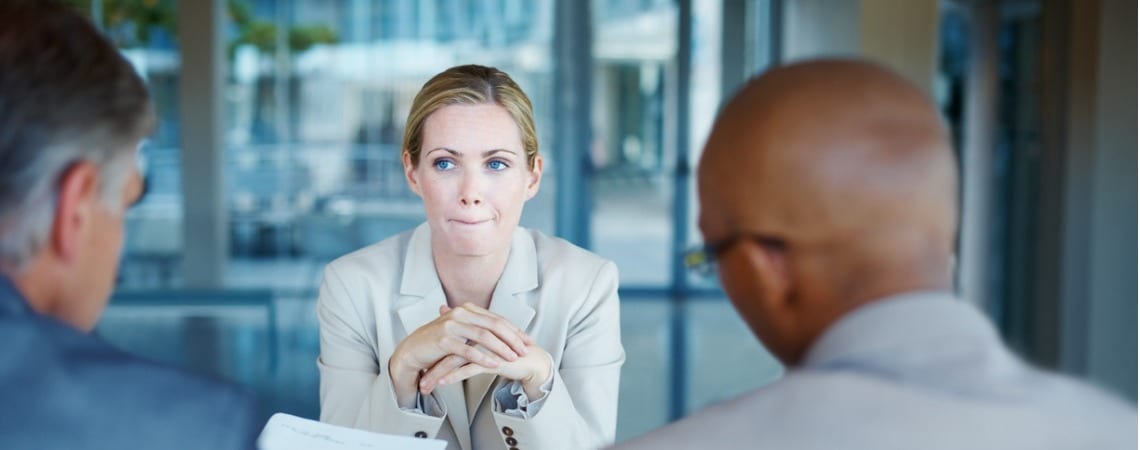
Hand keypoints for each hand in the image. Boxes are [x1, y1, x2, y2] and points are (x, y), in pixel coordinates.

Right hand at [388, 303, 533, 405]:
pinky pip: (468, 350)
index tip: (528, 341)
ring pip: (483, 336)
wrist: (413, 349)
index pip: (497, 318)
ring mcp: (451, 325)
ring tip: (513, 358)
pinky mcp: (443, 340)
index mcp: (467, 308)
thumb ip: (479, 328)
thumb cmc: (439, 342)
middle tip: (525, 350)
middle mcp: (460, 313)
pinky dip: (483, 358)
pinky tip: (494, 365)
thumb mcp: (461, 330)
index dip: (515, 330)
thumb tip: (505, 333)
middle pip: (494, 325)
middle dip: (513, 338)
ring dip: (502, 348)